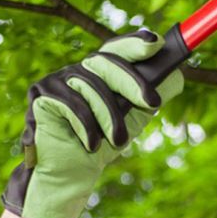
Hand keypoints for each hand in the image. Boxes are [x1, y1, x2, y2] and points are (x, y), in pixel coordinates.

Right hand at [1, 29, 183, 217]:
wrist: (69, 175)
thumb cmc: (101, 146)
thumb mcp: (131, 120)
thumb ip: (147, 98)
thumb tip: (176, 78)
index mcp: (99, 73)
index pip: (118, 49)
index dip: (135, 43)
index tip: (156, 42)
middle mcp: (77, 70)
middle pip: (106, 62)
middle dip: (132, 82)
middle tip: (153, 103)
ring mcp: (57, 79)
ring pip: (91, 86)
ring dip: (108, 117)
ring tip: (116, 142)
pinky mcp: (40, 94)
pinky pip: (70, 103)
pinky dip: (85, 126)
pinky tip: (90, 144)